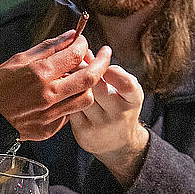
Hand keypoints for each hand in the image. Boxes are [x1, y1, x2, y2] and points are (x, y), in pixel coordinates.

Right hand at [0, 30, 111, 140]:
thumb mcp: (18, 60)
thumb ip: (48, 48)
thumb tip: (71, 36)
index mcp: (40, 73)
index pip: (75, 54)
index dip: (83, 45)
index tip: (83, 42)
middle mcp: (49, 94)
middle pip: (90, 78)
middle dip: (102, 63)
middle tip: (106, 55)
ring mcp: (51, 114)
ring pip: (85, 99)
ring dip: (88, 88)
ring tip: (82, 80)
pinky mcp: (49, 129)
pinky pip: (69, 115)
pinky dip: (69, 104)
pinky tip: (61, 99)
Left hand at [69, 63, 148, 186]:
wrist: (117, 142)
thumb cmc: (118, 106)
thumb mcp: (122, 89)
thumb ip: (106, 70)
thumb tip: (85, 50)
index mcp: (133, 100)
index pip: (127, 84)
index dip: (113, 71)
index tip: (103, 62)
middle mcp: (119, 114)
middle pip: (98, 88)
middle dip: (83, 69)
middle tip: (73, 59)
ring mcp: (101, 125)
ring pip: (82, 97)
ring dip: (71, 81)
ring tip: (65, 71)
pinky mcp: (85, 132)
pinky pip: (71, 108)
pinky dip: (65, 96)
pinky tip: (61, 88)